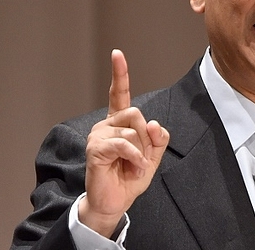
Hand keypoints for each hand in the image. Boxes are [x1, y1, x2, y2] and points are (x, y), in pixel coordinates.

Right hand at [79, 49, 169, 236]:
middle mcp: (106, 124)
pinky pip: (125, 144)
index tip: (117, 53)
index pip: (119, 93)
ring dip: (141, 152)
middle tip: (142, 156)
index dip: (119, 73)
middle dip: (147, 137)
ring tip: (134, 166)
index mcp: (119, 122)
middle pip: (137, 113)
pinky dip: (135, 158)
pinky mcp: (96, 148)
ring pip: (133, 129)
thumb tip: (154, 123)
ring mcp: (98, 135)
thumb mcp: (153, 156)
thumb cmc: (130, 177)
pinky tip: (132, 168)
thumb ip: (158, 138)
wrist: (115, 201)